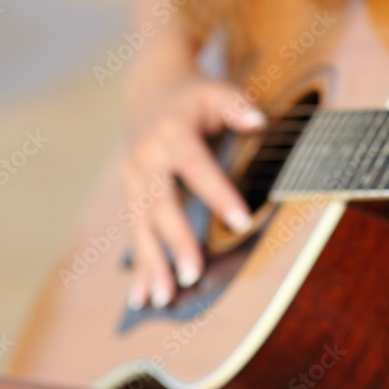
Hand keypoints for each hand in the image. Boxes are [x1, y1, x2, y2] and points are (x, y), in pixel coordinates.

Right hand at [122, 76, 263, 309]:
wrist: (150, 90)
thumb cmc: (194, 96)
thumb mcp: (218, 91)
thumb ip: (238, 106)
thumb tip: (258, 121)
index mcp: (172, 133)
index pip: (197, 168)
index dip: (219, 195)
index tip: (242, 222)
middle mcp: (146, 157)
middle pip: (161, 204)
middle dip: (176, 242)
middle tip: (192, 274)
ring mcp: (133, 178)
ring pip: (140, 225)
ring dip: (151, 264)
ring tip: (163, 298)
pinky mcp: (129, 193)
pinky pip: (134, 233)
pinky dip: (139, 266)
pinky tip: (142, 296)